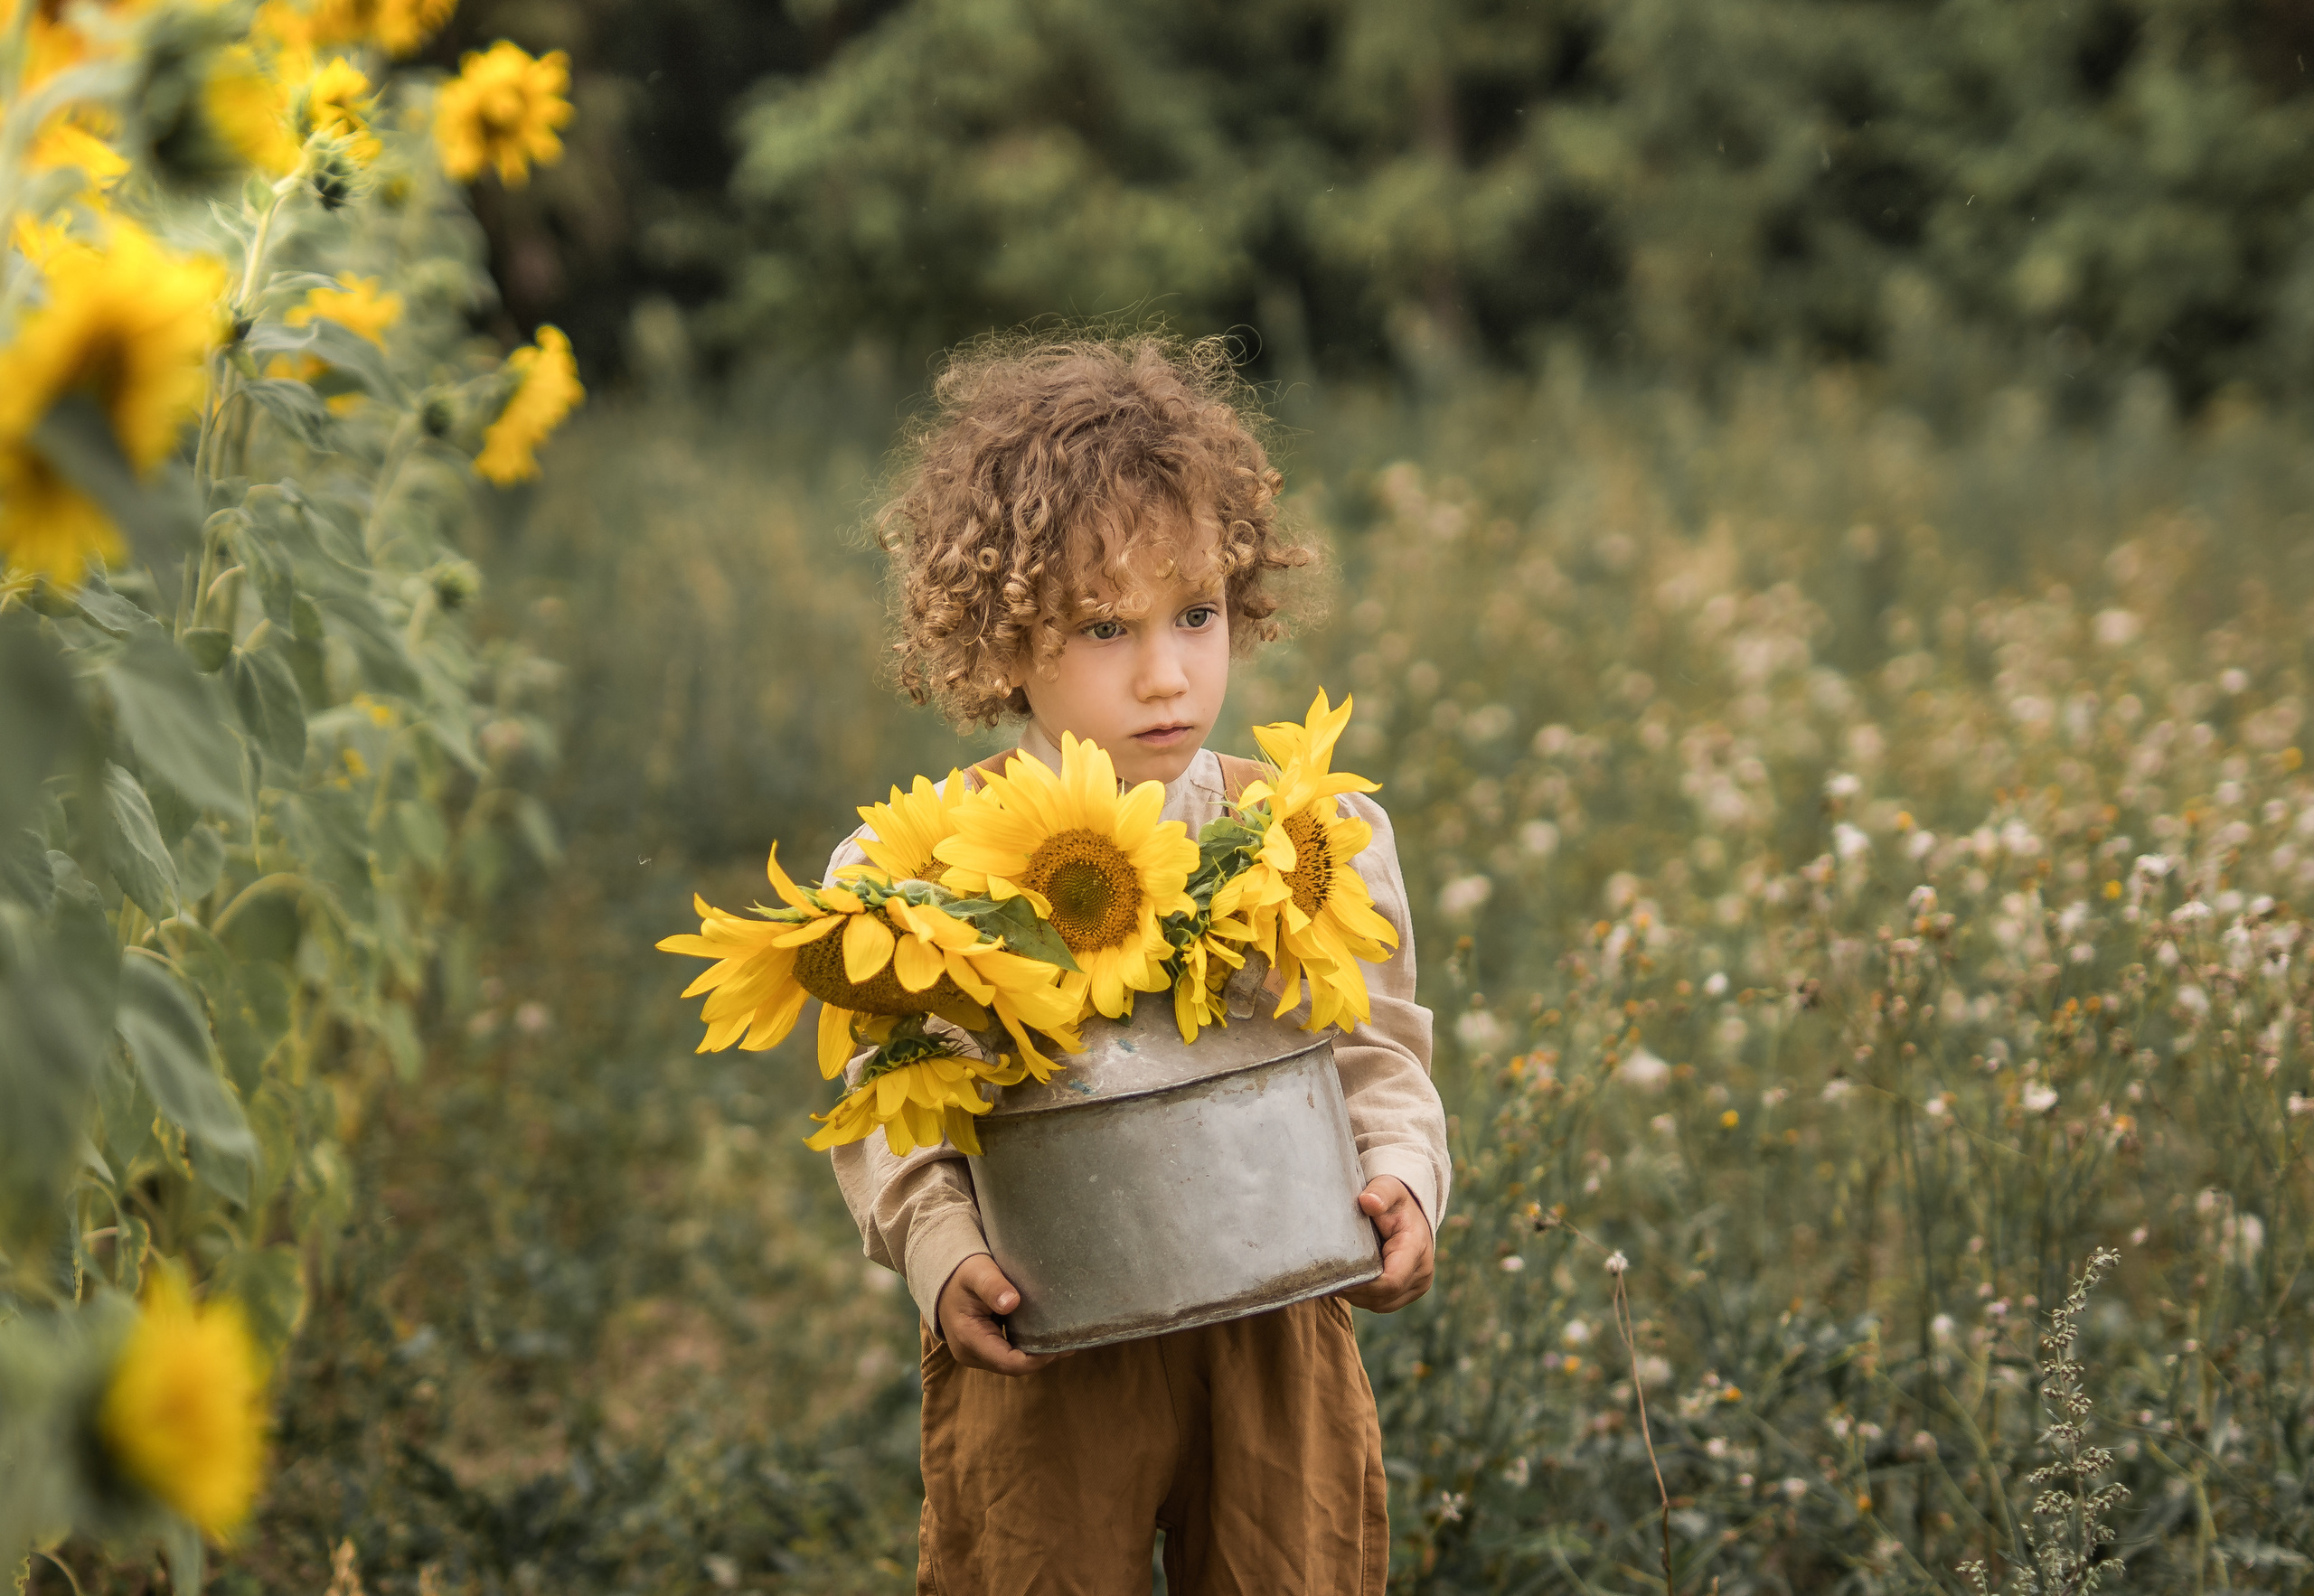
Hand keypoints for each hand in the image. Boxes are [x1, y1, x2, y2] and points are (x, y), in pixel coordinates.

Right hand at [936, 1254, 1060, 1374]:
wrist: (943, 1275)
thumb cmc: (962, 1271)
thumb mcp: (976, 1272)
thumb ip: (992, 1286)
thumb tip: (1012, 1302)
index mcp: (969, 1340)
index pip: (1010, 1362)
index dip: (1038, 1358)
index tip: (1062, 1344)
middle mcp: (971, 1354)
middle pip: (1014, 1366)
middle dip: (1043, 1357)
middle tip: (1071, 1340)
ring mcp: (977, 1354)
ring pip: (1013, 1362)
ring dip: (1037, 1353)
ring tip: (1064, 1338)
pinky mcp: (984, 1348)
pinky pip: (1009, 1354)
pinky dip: (1028, 1347)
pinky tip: (1047, 1334)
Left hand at [1338, 1176, 1434, 1311]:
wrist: (1411, 1213)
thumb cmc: (1394, 1200)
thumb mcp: (1388, 1188)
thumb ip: (1380, 1193)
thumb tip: (1367, 1201)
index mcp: (1416, 1249)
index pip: (1391, 1281)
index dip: (1362, 1284)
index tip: (1337, 1275)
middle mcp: (1422, 1272)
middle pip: (1382, 1297)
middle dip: (1354, 1290)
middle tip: (1327, 1277)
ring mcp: (1417, 1286)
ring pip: (1379, 1304)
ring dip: (1357, 1295)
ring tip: (1336, 1278)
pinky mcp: (1407, 1293)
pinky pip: (1381, 1304)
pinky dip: (1362, 1296)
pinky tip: (1347, 1282)